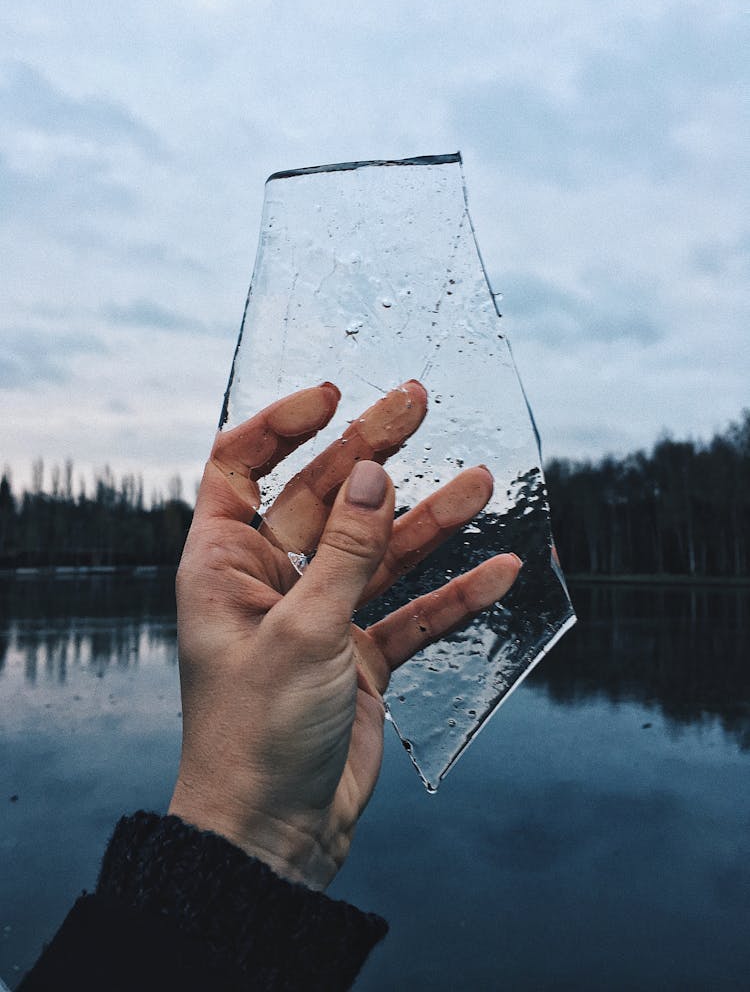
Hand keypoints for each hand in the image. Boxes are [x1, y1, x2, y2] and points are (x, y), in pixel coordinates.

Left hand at [168, 380, 520, 889]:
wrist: (273, 835)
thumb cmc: (257, 735)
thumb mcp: (304, 631)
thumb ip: (345, 551)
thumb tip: (375, 474)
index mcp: (227, 563)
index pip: (239, 466)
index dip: (281, 424)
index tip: (333, 395)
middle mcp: (272, 579)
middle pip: (327, 495)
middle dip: (375, 451)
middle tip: (419, 401)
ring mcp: (319, 615)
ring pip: (379, 550)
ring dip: (429, 519)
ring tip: (482, 482)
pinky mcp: (359, 655)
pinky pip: (411, 611)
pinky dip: (452, 594)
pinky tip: (499, 570)